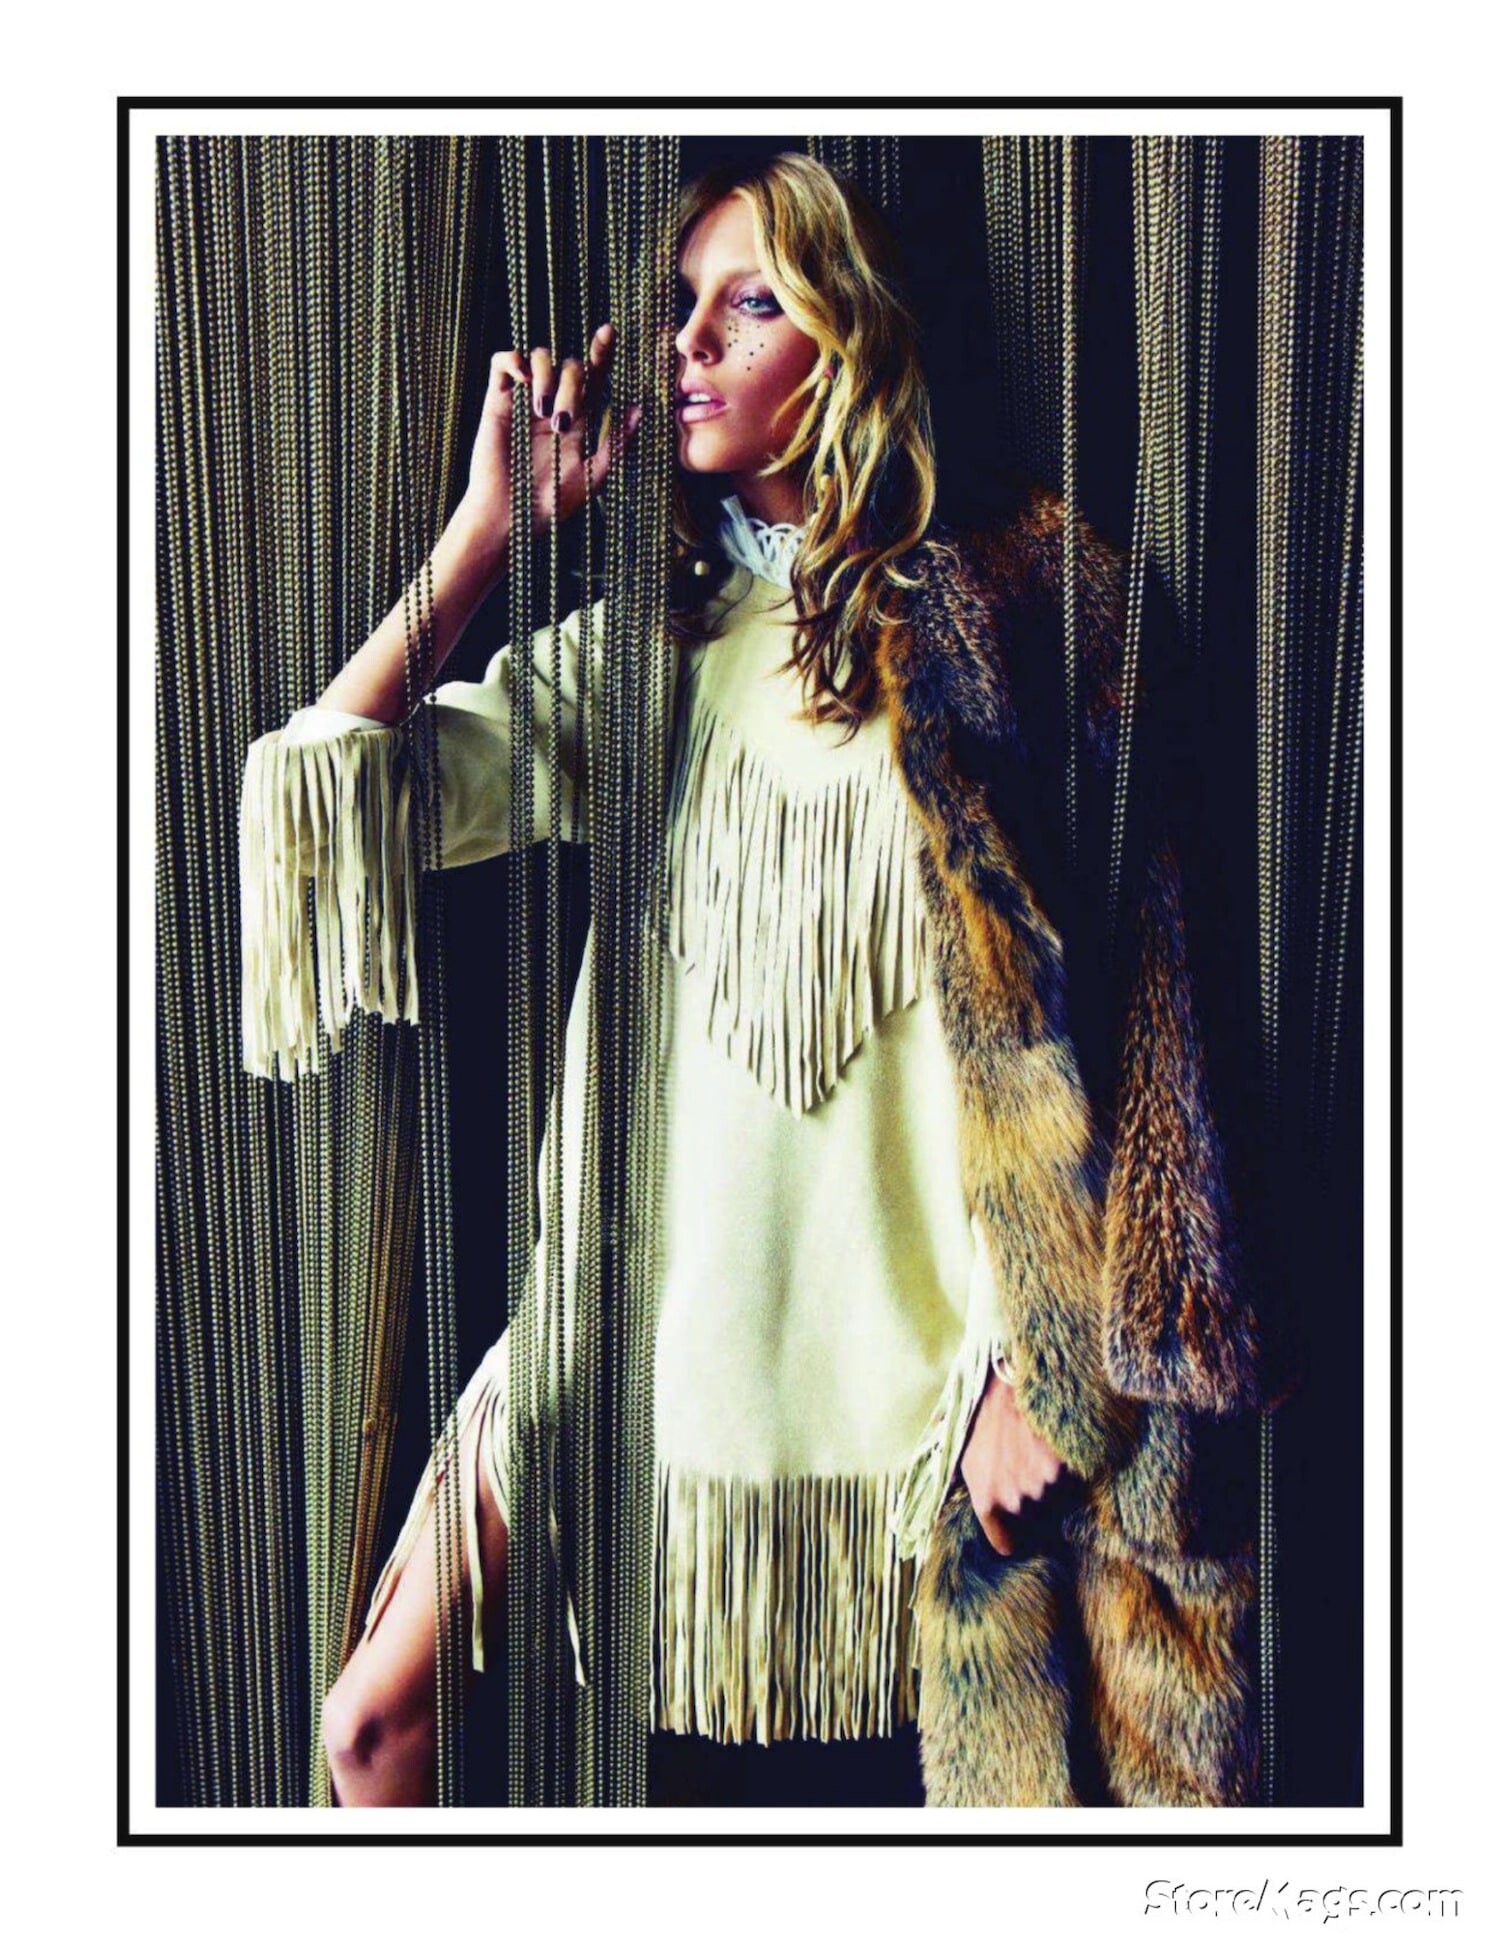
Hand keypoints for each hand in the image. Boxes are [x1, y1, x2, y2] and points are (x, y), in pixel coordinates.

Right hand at [458, 323, 642, 564]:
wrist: (512, 516)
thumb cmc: (553, 503)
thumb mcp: (595, 474)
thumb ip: (618, 443)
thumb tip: (641, 407)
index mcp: (579, 418)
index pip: (594, 376)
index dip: (601, 351)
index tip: (608, 333)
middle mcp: (553, 403)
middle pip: (570, 365)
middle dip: (572, 386)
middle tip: (562, 423)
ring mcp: (525, 400)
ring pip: (541, 357)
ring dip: (547, 376)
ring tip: (542, 411)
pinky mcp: (497, 402)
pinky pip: (503, 362)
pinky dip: (514, 359)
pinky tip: (523, 379)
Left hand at [959, 1362, 1065, 1556]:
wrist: (1004, 1386)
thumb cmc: (980, 1421)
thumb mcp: (964, 1459)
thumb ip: (972, 1494)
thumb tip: (967, 1516)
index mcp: (987, 1501)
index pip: (1006, 1544)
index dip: (1011, 1536)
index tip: (1015, 1528)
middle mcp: (1015, 1499)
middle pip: (1033, 1517)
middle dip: (1030, 1501)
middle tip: (1022, 1471)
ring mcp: (1040, 1483)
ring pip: (1053, 1496)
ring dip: (1046, 1481)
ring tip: (1032, 1451)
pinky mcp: (1062, 1465)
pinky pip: (1068, 1477)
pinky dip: (1062, 1466)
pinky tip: (1046, 1444)